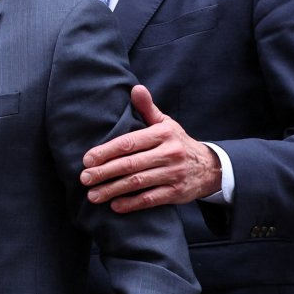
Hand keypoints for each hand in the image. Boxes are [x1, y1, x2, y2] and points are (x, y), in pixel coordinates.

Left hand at [81, 85, 220, 212]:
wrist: (210, 167)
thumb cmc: (178, 142)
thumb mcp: (166, 123)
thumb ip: (148, 108)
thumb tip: (135, 88)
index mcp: (162, 134)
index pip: (129, 143)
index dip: (106, 152)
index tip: (87, 160)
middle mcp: (169, 153)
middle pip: (130, 164)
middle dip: (104, 172)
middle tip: (84, 178)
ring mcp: (174, 174)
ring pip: (138, 183)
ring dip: (113, 190)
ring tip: (93, 195)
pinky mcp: (177, 193)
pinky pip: (150, 199)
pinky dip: (131, 203)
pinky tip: (115, 206)